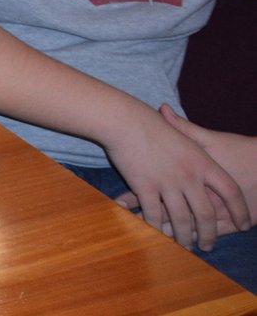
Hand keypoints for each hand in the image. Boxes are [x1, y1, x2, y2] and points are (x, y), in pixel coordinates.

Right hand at [116, 106, 256, 243]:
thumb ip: (196, 149)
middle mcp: (189, 176)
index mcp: (203, 163)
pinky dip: (156, 227)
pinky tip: (158, 235)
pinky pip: (154, 214)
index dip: (239, 210)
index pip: (231, 191)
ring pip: (181, 219)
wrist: (125, 121)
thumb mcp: (183, 135)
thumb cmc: (152, 125)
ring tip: (184, 247)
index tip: (243, 224)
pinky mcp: (145, 187)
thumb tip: (208, 155)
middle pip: (206, 214)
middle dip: (208, 234)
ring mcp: (167, 183)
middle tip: (207, 246)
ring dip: (183, 237)